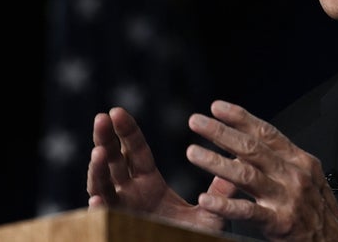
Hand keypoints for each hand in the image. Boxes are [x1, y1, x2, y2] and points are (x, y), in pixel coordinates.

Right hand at [86, 107, 227, 232]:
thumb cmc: (190, 239)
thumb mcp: (209, 214)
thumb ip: (221, 191)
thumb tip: (241, 163)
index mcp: (148, 184)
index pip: (135, 152)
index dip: (126, 132)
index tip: (117, 109)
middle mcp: (129, 194)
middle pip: (112, 162)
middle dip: (105, 140)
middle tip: (102, 117)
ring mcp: (121, 212)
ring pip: (102, 187)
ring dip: (98, 170)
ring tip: (99, 152)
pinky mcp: (117, 228)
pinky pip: (105, 220)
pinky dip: (100, 211)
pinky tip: (96, 202)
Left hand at [186, 100, 337, 241]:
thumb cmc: (319, 211)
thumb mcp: (305, 177)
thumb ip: (280, 161)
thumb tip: (248, 145)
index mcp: (299, 160)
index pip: (266, 132)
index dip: (240, 118)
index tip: (217, 107)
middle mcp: (294, 174)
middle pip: (252, 147)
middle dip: (221, 132)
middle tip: (197, 122)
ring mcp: (287, 198)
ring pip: (246, 174)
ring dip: (216, 162)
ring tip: (193, 153)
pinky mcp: (280, 222)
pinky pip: (248, 211)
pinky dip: (225, 205)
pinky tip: (207, 199)